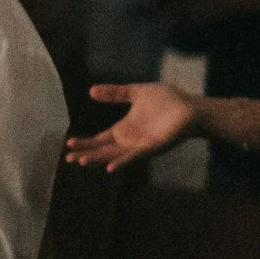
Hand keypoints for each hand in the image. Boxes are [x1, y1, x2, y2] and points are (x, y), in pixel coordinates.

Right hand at [66, 82, 194, 171]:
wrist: (191, 106)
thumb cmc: (168, 100)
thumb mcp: (136, 92)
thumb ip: (115, 93)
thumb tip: (91, 91)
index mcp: (125, 129)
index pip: (100, 139)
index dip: (85, 143)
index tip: (68, 144)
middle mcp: (130, 141)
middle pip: (103, 150)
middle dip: (86, 154)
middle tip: (68, 158)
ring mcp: (141, 146)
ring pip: (115, 155)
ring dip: (99, 159)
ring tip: (82, 161)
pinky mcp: (154, 147)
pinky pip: (135, 157)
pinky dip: (122, 161)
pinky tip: (110, 168)